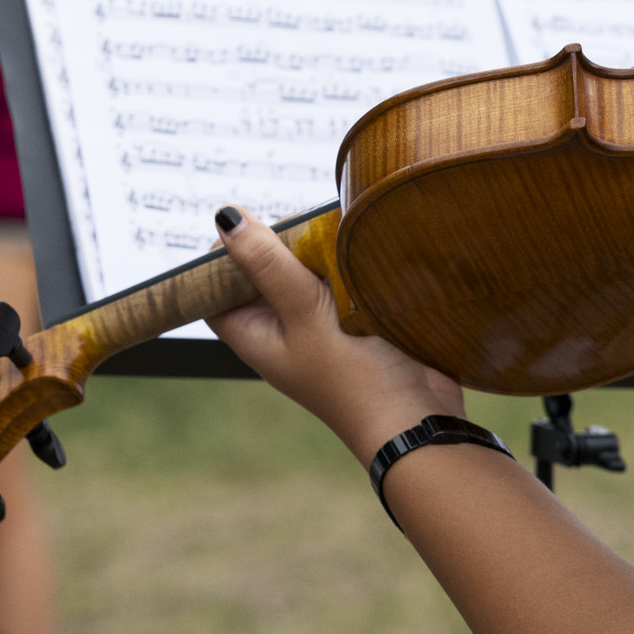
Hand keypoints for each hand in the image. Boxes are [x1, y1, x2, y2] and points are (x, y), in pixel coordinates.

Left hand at [204, 207, 464, 460]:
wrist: (418, 416)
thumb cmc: (354, 379)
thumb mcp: (304, 315)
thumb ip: (268, 265)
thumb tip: (226, 216)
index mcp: (256, 333)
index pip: (215, 290)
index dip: (219, 257)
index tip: (241, 223)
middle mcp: (284, 326)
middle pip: (262, 271)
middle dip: (278, 242)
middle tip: (303, 225)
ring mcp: (321, 322)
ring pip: (306, 269)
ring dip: (318, 247)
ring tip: (335, 232)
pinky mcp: (357, 314)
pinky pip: (342, 275)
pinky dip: (348, 257)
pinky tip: (360, 244)